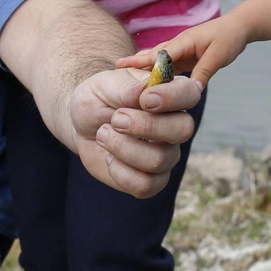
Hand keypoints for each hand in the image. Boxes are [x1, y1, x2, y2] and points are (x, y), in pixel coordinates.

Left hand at [69, 68, 201, 196]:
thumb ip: (125, 87)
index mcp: (169, 95)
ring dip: (123, 147)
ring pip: (160, 160)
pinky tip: (109, 158)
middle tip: (116, 119)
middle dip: (145, 126)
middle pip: (184, 130)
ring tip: (103, 134)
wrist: (80, 126)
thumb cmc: (98, 100)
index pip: (190, 93)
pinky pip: (146, 185)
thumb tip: (144, 90)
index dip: (173, 97)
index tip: (145, 99)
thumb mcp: (104, 86)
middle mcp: (174, 126)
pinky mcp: (151, 180)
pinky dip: (120, 172)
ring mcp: (165, 154)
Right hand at [117, 13, 249, 88]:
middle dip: (135, 61)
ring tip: (123, 72)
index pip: (160, 54)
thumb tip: (192, 92)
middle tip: (115, 67)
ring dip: (142, 65)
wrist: (238, 27)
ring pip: (157, 59)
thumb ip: (203, 73)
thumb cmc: (229, 38)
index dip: (143, 62)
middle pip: (153, 54)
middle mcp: (178, 45)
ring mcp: (180, 50)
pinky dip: (155, 70)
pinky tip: (146, 77)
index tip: (126, 69)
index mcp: (184, 42)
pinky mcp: (185, 57)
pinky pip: (166, 64)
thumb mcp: (218, 57)